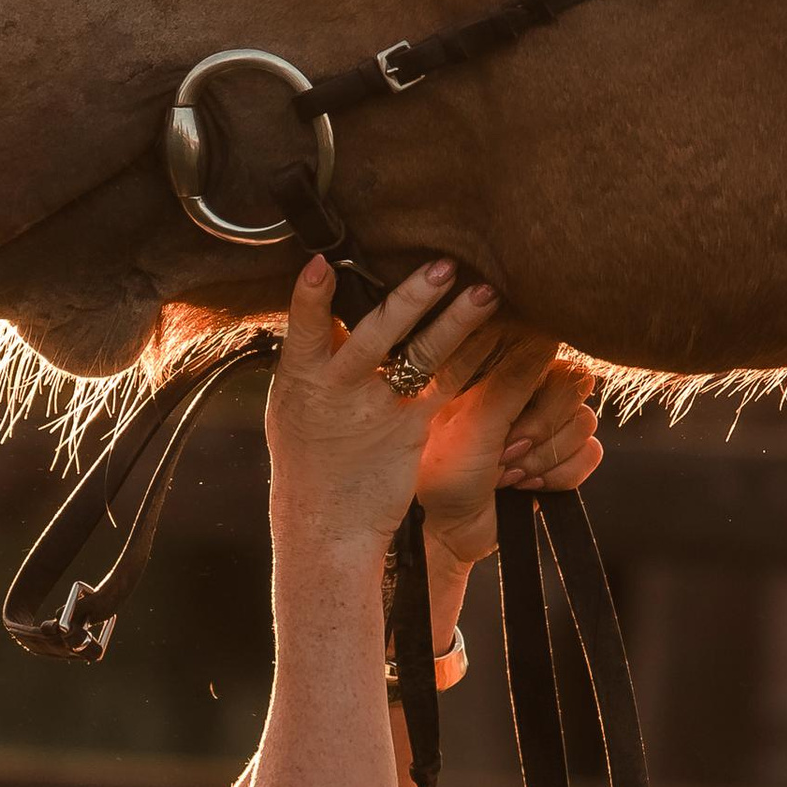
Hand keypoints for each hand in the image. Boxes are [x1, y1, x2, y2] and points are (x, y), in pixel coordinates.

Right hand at [266, 256, 498, 562]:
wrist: (327, 522)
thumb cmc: (305, 454)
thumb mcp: (290, 403)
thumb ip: (310, 355)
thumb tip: (324, 299)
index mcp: (300, 378)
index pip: (304, 328)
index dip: (312, 297)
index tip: (323, 264)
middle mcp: (340, 390)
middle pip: (376, 335)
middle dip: (409, 300)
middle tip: (442, 266)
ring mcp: (380, 410)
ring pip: (422, 357)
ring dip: (458, 322)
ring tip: (486, 293)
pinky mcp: (413, 429)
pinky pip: (447, 386)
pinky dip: (473, 359)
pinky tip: (497, 336)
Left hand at [415, 329, 601, 568]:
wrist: (445, 530)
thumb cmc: (443, 472)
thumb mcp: (474, 422)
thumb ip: (515, 379)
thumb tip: (547, 333)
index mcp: (502, 373)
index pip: (551, 357)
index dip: (538, 396)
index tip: (510, 424)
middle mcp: (527, 393)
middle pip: (575, 391)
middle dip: (541, 433)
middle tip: (504, 455)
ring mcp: (545, 426)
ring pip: (585, 425)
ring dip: (546, 459)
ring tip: (507, 475)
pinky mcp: (559, 459)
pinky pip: (591, 455)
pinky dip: (560, 477)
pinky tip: (527, 487)